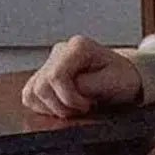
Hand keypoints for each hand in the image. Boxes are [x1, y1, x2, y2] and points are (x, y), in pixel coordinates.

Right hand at [21, 36, 142, 118]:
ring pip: (32, 93)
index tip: (87, 105)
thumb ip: (87, 86)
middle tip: (84, 107)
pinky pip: (30, 97)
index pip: (56, 76)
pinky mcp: (42, 76)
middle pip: (41, 87)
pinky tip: (65, 105)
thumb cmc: (122, 77)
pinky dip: (45, 107)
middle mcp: (60, 51)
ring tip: (76, 106)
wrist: (123, 76)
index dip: (69, 98)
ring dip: (53, 108)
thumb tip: (64, 92)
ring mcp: (49, 63)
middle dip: (62, 105)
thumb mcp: (113, 82)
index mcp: (78, 47)